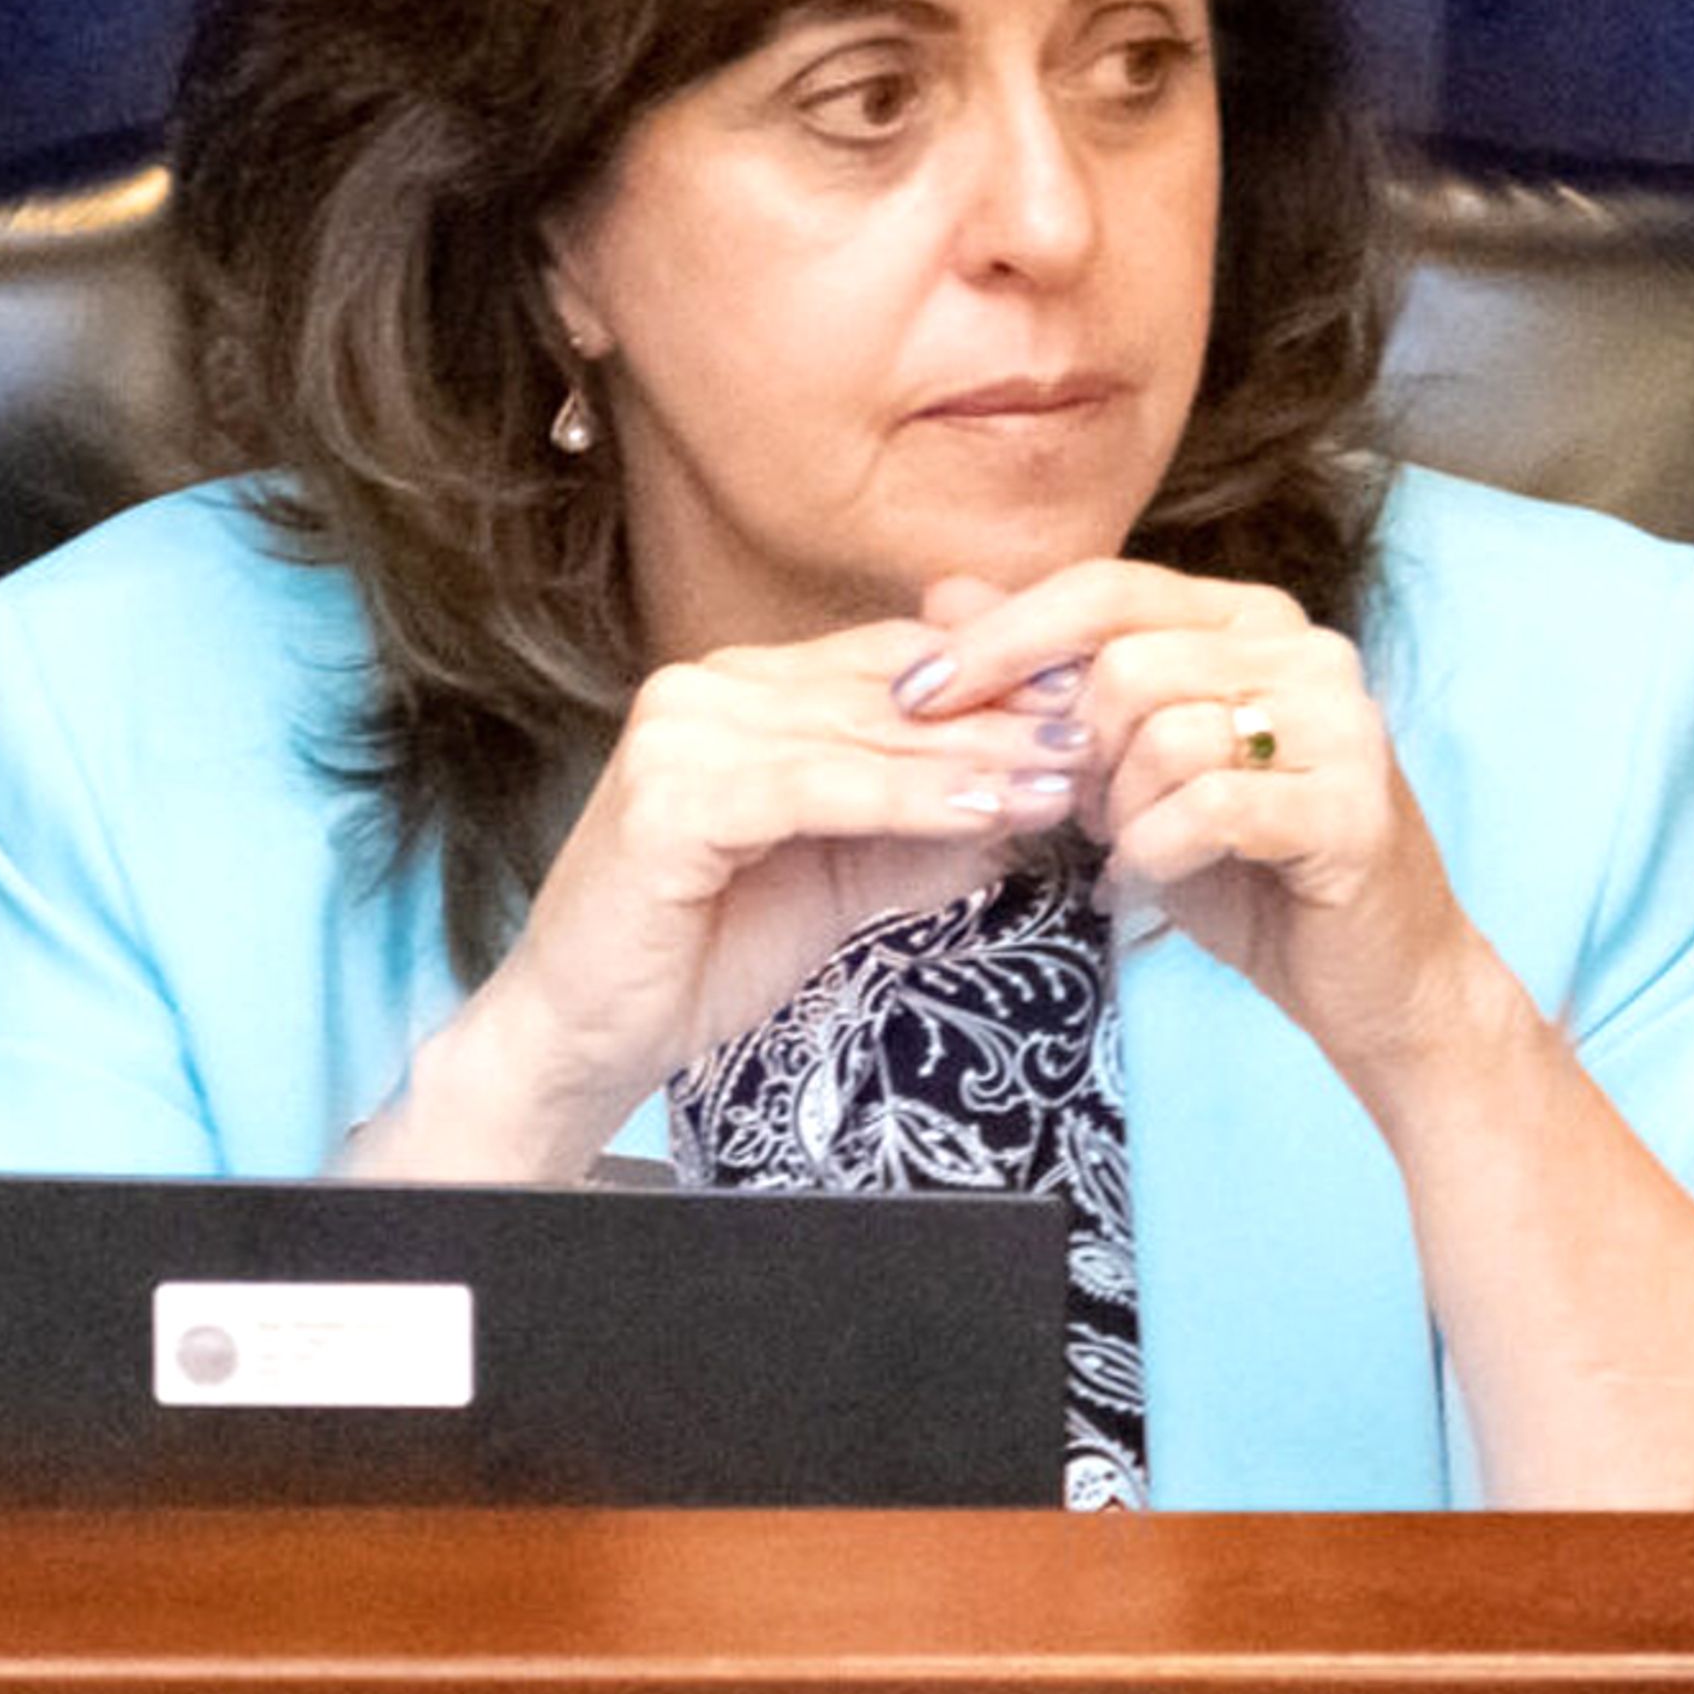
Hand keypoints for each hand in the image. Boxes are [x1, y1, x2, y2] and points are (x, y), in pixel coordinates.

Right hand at [364, 617, 1085, 1178]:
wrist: (589, 1033)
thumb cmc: (705, 953)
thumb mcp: (842, 875)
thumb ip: (920, 823)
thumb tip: (1034, 790)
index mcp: (737, 689)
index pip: (891, 660)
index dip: (996, 683)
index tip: (1090, 710)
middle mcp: (703, 687)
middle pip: (885, 689)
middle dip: (1005, 719)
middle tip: (1105, 738)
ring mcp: (678, 733)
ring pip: (862, 734)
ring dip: (977, 759)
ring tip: (1070, 779)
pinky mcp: (671, 796)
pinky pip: (819, 788)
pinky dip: (911, 801)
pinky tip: (988, 815)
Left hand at [901, 561, 1547, 1123]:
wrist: (1375, 981)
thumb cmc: (1243, 869)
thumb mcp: (1126, 768)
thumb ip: (1048, 677)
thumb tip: (942, 589)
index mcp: (1251, 621)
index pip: (1104, 587)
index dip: (1001, 637)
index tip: (913, 694)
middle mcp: (1307, 649)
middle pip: (1125, 662)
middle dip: (1071, 753)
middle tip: (1079, 814)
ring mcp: (1343, 722)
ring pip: (1161, 734)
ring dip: (1116, 812)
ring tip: (1125, 848)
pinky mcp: (1353, 806)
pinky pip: (1205, 808)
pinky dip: (1152, 854)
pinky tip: (1145, 881)